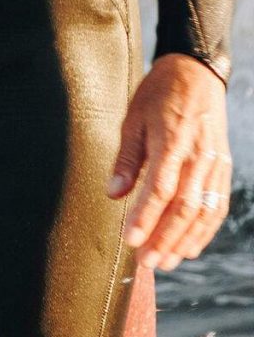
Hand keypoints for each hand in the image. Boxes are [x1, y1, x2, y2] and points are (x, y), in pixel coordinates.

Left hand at [109, 53, 232, 271]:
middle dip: (164, 238)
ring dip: (185, 240)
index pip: (160, 189)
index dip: (145, 217)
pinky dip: (205, 229)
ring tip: (165, 261)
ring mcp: (215, 165)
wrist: (197, 74)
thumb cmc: (158, 94)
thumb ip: (126, 158)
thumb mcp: (133, 118)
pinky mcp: (222, 169)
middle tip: (146, 262)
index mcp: (172, 142)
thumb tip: (113, 192)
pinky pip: (217, 206)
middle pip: (183, 207)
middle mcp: (199, 158)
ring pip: (203, 212)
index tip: (129, 239)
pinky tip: (190, 246)